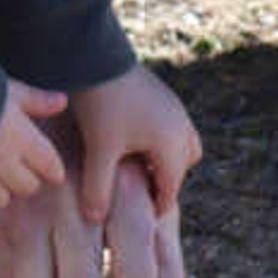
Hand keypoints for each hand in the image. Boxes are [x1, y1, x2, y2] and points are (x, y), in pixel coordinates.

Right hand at [0, 80, 68, 215]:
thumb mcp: (7, 88)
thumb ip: (35, 100)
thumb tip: (62, 101)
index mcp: (23, 140)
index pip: (51, 168)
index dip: (51, 167)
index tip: (47, 164)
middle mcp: (4, 164)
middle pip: (28, 187)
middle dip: (26, 178)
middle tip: (17, 165)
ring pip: (1, 200)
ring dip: (0, 190)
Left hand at [67, 64, 201, 226]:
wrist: (95, 55)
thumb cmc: (101, 104)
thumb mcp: (98, 149)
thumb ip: (98, 188)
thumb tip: (95, 221)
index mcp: (172, 142)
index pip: (171, 187)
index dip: (155, 206)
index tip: (137, 220)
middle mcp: (181, 125)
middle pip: (182, 167)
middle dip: (163, 182)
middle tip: (135, 193)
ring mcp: (174, 108)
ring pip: (181, 145)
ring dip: (163, 160)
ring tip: (133, 167)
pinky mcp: (163, 96)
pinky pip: (171, 128)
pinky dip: (158, 142)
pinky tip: (129, 142)